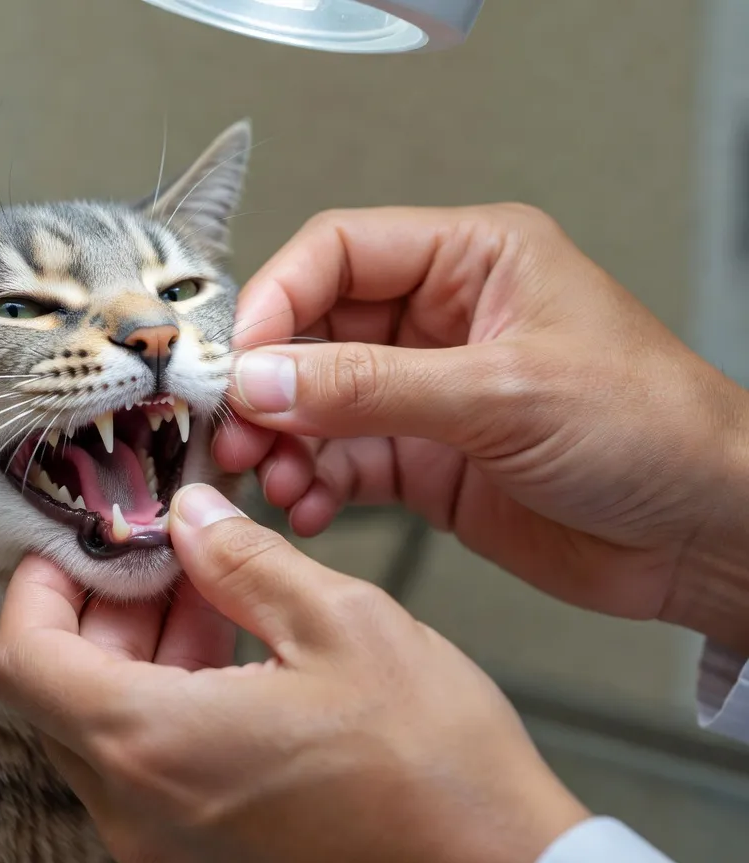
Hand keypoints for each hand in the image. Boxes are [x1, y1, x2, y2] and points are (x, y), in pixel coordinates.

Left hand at [0, 484, 588, 862]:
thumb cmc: (436, 769)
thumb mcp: (340, 623)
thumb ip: (241, 560)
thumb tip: (189, 516)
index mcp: (154, 745)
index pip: (25, 658)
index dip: (40, 586)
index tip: (78, 544)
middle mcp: (139, 811)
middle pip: (58, 693)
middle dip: (99, 611)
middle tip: (156, 555)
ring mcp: (164, 849)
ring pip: (102, 731)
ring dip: (135, 656)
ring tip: (205, 593)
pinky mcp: (200, 862)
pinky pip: (145, 772)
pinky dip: (164, 706)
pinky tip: (228, 655)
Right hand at [216, 204, 748, 650]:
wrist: (707, 535)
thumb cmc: (655, 431)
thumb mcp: (503, 394)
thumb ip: (371, 386)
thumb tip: (264, 380)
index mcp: (472, 259)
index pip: (341, 251)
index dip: (278, 298)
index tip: (238, 357)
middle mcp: (441, 318)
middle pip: (314, 330)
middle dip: (269, 384)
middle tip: (236, 430)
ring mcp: (428, 392)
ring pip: (318, 401)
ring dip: (283, 441)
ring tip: (272, 478)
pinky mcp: (426, 459)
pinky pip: (342, 460)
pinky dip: (314, 483)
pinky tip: (307, 506)